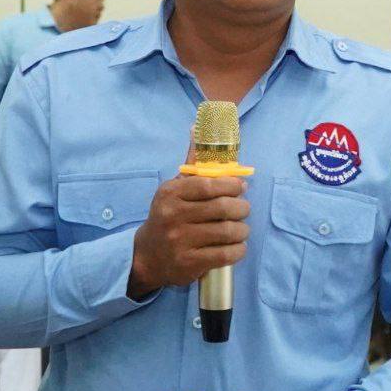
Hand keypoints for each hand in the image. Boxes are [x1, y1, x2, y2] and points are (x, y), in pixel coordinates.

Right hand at [128, 136, 250, 297]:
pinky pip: (225, 255)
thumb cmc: (168, 216)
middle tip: (243, 209)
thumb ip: (191, 162)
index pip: (209, 184)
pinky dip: (238, 250)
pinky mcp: (189, 264)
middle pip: (223, 208)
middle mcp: (173, 216)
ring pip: (228, 231)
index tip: (241, 187)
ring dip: (243, 230)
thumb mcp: (174, 188)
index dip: (232, 185)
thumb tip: (198, 126)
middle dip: (242, 208)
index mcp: (171, 194)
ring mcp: (180, 242)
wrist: (147, 256)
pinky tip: (237, 246)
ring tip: (242, 229)